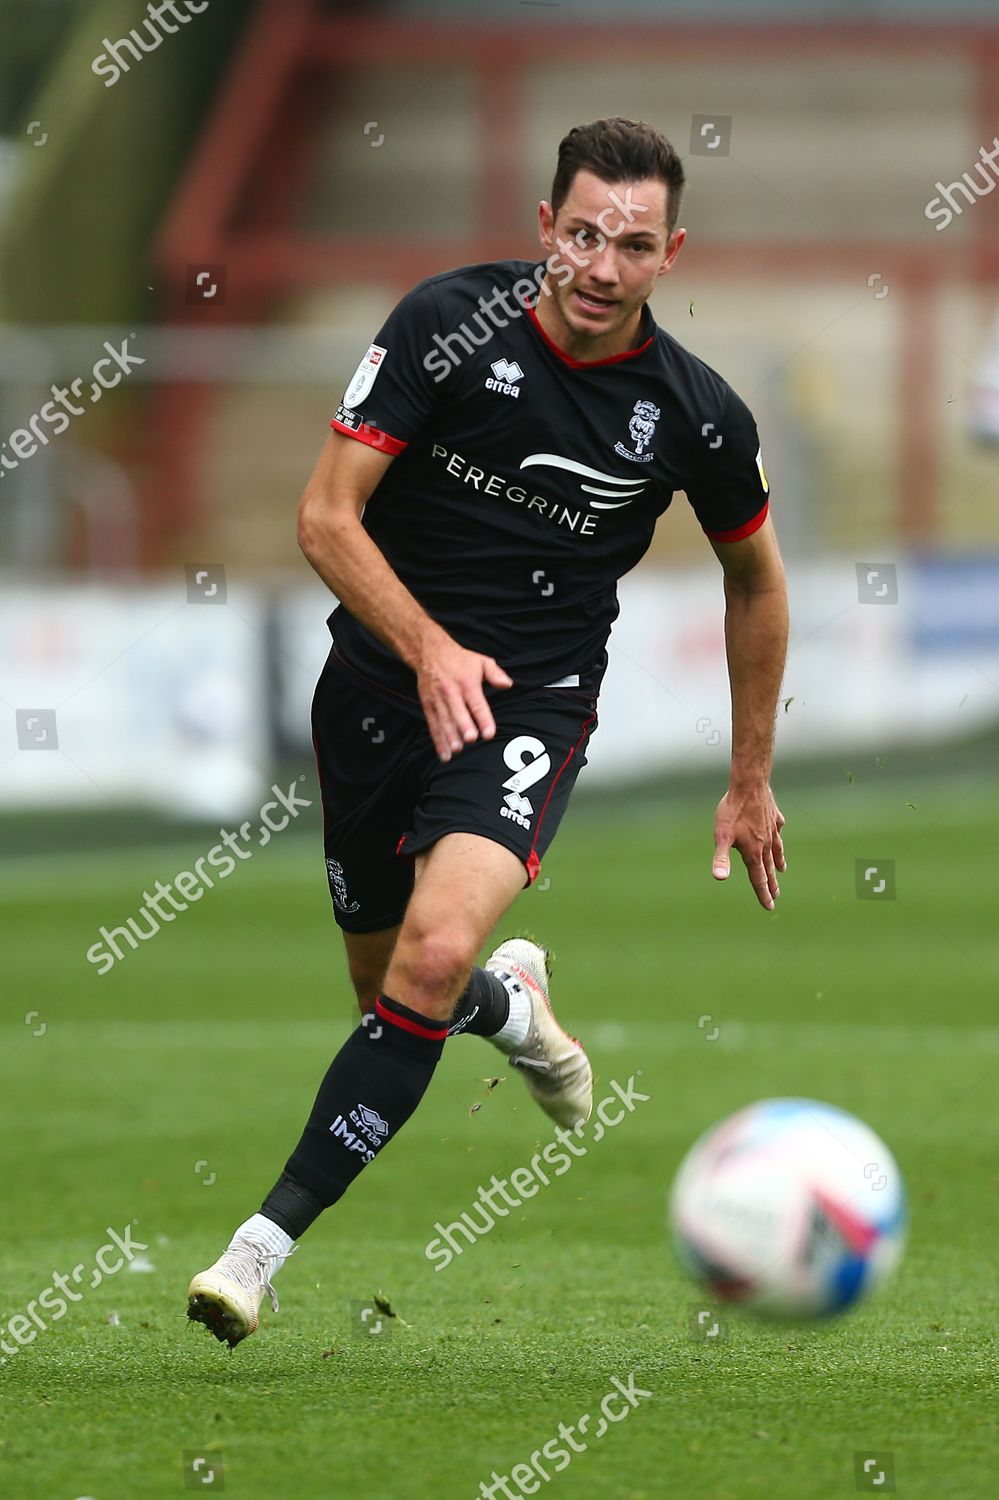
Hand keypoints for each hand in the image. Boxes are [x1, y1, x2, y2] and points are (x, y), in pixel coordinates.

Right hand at [416, 631, 512, 760]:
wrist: (430, 652)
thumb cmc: (459, 659)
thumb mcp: (481, 661)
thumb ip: (496, 674)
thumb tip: (508, 684)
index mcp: (467, 682)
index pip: (477, 703)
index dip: (483, 719)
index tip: (489, 733)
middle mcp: (451, 692)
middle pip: (458, 712)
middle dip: (464, 726)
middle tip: (470, 739)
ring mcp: (438, 699)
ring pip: (444, 720)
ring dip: (450, 736)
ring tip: (456, 749)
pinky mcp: (428, 705)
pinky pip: (433, 724)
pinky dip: (438, 740)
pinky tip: (445, 754)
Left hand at [712, 782, 785, 910]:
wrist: (749, 784)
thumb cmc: (733, 811)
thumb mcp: (722, 836)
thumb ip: (721, 858)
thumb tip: (720, 878)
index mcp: (753, 852)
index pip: (758, 878)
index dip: (763, 894)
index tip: (769, 907)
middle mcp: (766, 844)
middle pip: (768, 868)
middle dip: (771, 884)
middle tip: (775, 897)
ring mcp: (771, 830)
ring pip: (776, 850)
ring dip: (778, 862)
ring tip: (781, 871)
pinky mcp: (773, 816)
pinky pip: (778, 829)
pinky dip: (778, 836)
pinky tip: (779, 834)